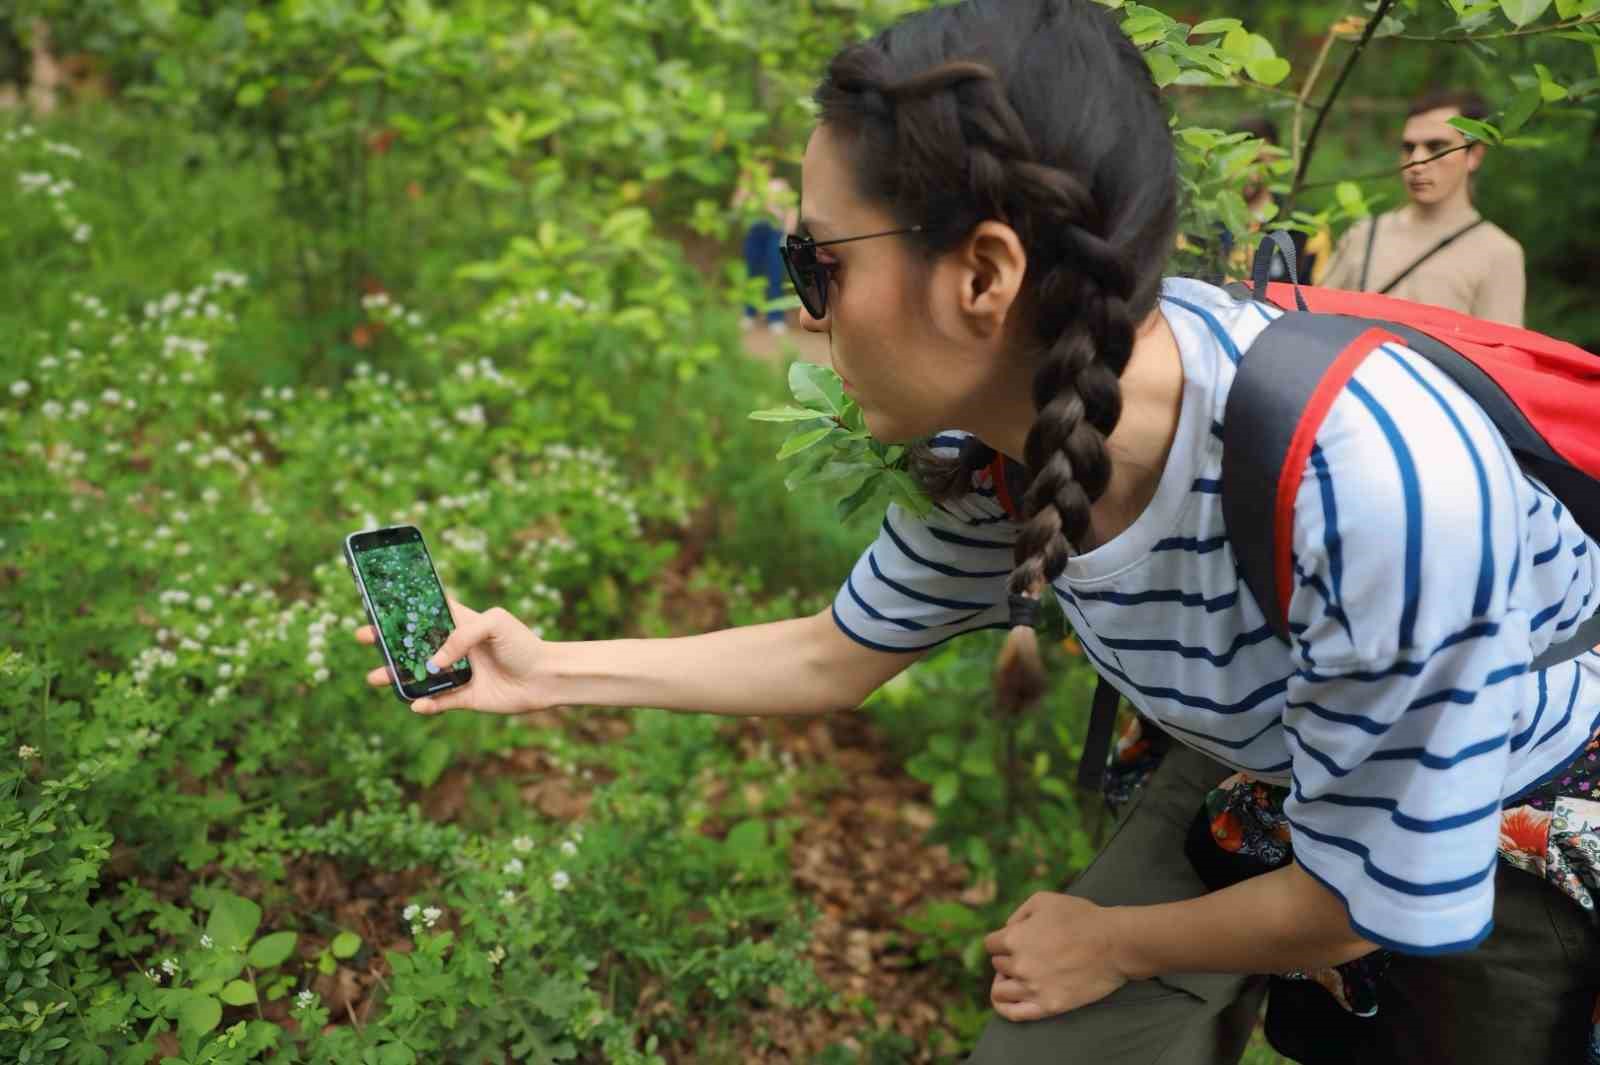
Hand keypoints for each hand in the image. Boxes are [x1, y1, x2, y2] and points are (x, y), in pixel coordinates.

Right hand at [355, 598, 549, 714]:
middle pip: (413, 643)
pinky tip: (417, 704)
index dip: (402, 608)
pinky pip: (438, 703)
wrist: (546, 677)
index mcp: (460, 622)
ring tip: (376, 678)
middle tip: (363, 637)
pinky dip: (426, 705)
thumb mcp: (494, 623)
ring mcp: (458, 673)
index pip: (426, 611)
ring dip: (397, 677)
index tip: (376, 604)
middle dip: (387, 641)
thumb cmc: (523, 644)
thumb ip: (461, 636)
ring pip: (419, 676)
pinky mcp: (465, 698)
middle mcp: (455, 648)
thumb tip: (435, 662)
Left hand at [982, 892, 1128, 1021]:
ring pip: (1000, 990)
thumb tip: (1007, 929)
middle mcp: (1020, 965)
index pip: (991, 944)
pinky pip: (1014, 1014)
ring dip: (1006, 981)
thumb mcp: (1044, 900)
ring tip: (1019, 976)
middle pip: (998, 965)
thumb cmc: (1081, 917)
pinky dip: (1004, 1008)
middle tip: (1028, 955)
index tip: (1017, 939)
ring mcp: (1034, 988)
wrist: (1114, 944)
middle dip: (1008, 958)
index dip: (1002, 940)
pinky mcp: (1049, 1006)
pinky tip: (1006, 1001)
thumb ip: (1018, 914)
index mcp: (1015, 938)